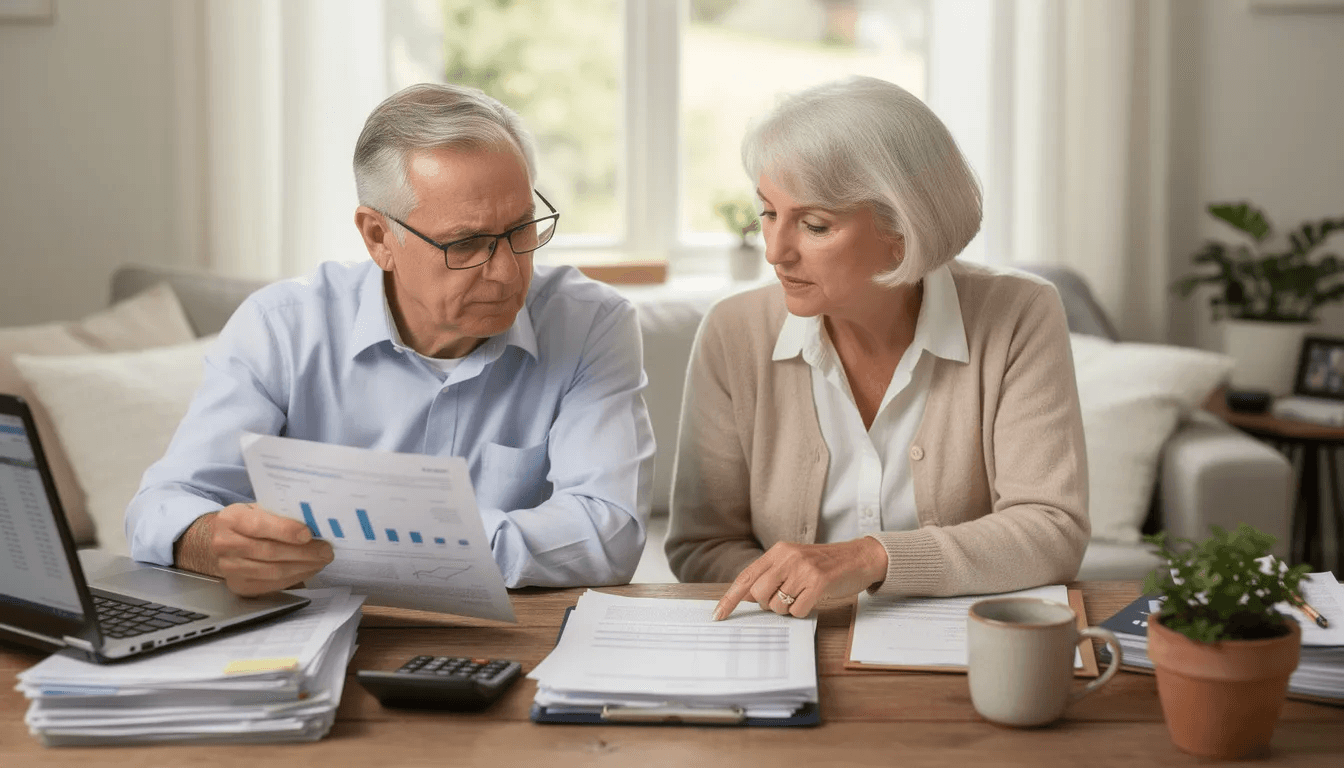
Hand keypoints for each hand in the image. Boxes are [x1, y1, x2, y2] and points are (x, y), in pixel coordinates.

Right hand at [174, 503, 333, 595]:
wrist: (225, 541)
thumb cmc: (250, 521)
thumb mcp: (260, 509)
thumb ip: (282, 513)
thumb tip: (315, 522)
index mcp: (230, 519)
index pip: (259, 525)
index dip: (285, 530)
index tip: (308, 534)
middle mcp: (224, 544)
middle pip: (269, 552)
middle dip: (303, 552)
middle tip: (326, 550)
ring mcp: (229, 568)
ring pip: (273, 571)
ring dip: (303, 567)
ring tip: (321, 560)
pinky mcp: (239, 586)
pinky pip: (272, 584)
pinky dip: (295, 577)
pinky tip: (309, 569)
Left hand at [712, 538, 888, 619]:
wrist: (858, 557)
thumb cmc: (824, 564)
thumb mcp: (794, 561)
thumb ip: (771, 574)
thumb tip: (746, 597)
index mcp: (778, 551)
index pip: (745, 577)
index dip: (729, 599)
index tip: (718, 615)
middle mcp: (788, 557)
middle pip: (759, 596)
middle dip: (769, 604)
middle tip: (786, 597)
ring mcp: (803, 569)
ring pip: (778, 606)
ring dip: (788, 609)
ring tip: (803, 595)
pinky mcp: (819, 581)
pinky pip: (797, 611)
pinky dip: (802, 611)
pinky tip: (813, 598)